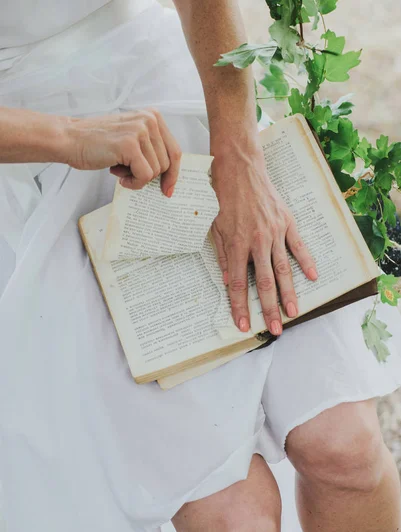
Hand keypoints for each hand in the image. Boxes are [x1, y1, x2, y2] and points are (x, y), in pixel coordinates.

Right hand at [64, 109, 181, 195]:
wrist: (70, 139)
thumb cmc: (98, 143)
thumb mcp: (131, 138)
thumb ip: (150, 148)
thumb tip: (169, 176)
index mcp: (152, 116)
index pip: (175, 151)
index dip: (173, 174)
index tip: (168, 189)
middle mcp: (149, 120)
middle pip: (166, 164)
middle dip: (149, 176)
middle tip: (128, 173)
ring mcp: (140, 131)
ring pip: (155, 171)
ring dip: (137, 178)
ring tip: (119, 169)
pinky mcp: (130, 145)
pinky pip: (144, 176)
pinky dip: (133, 183)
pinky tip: (119, 177)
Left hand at [210, 139, 317, 335]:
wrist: (239, 166)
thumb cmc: (222, 195)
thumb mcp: (214, 226)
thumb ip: (223, 254)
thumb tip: (228, 280)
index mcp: (237, 244)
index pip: (239, 284)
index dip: (240, 306)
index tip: (243, 325)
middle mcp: (258, 241)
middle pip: (265, 283)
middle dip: (269, 309)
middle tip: (274, 330)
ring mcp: (275, 232)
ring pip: (284, 269)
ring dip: (288, 293)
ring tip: (293, 313)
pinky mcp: (286, 221)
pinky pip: (298, 245)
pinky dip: (306, 261)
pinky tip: (312, 277)